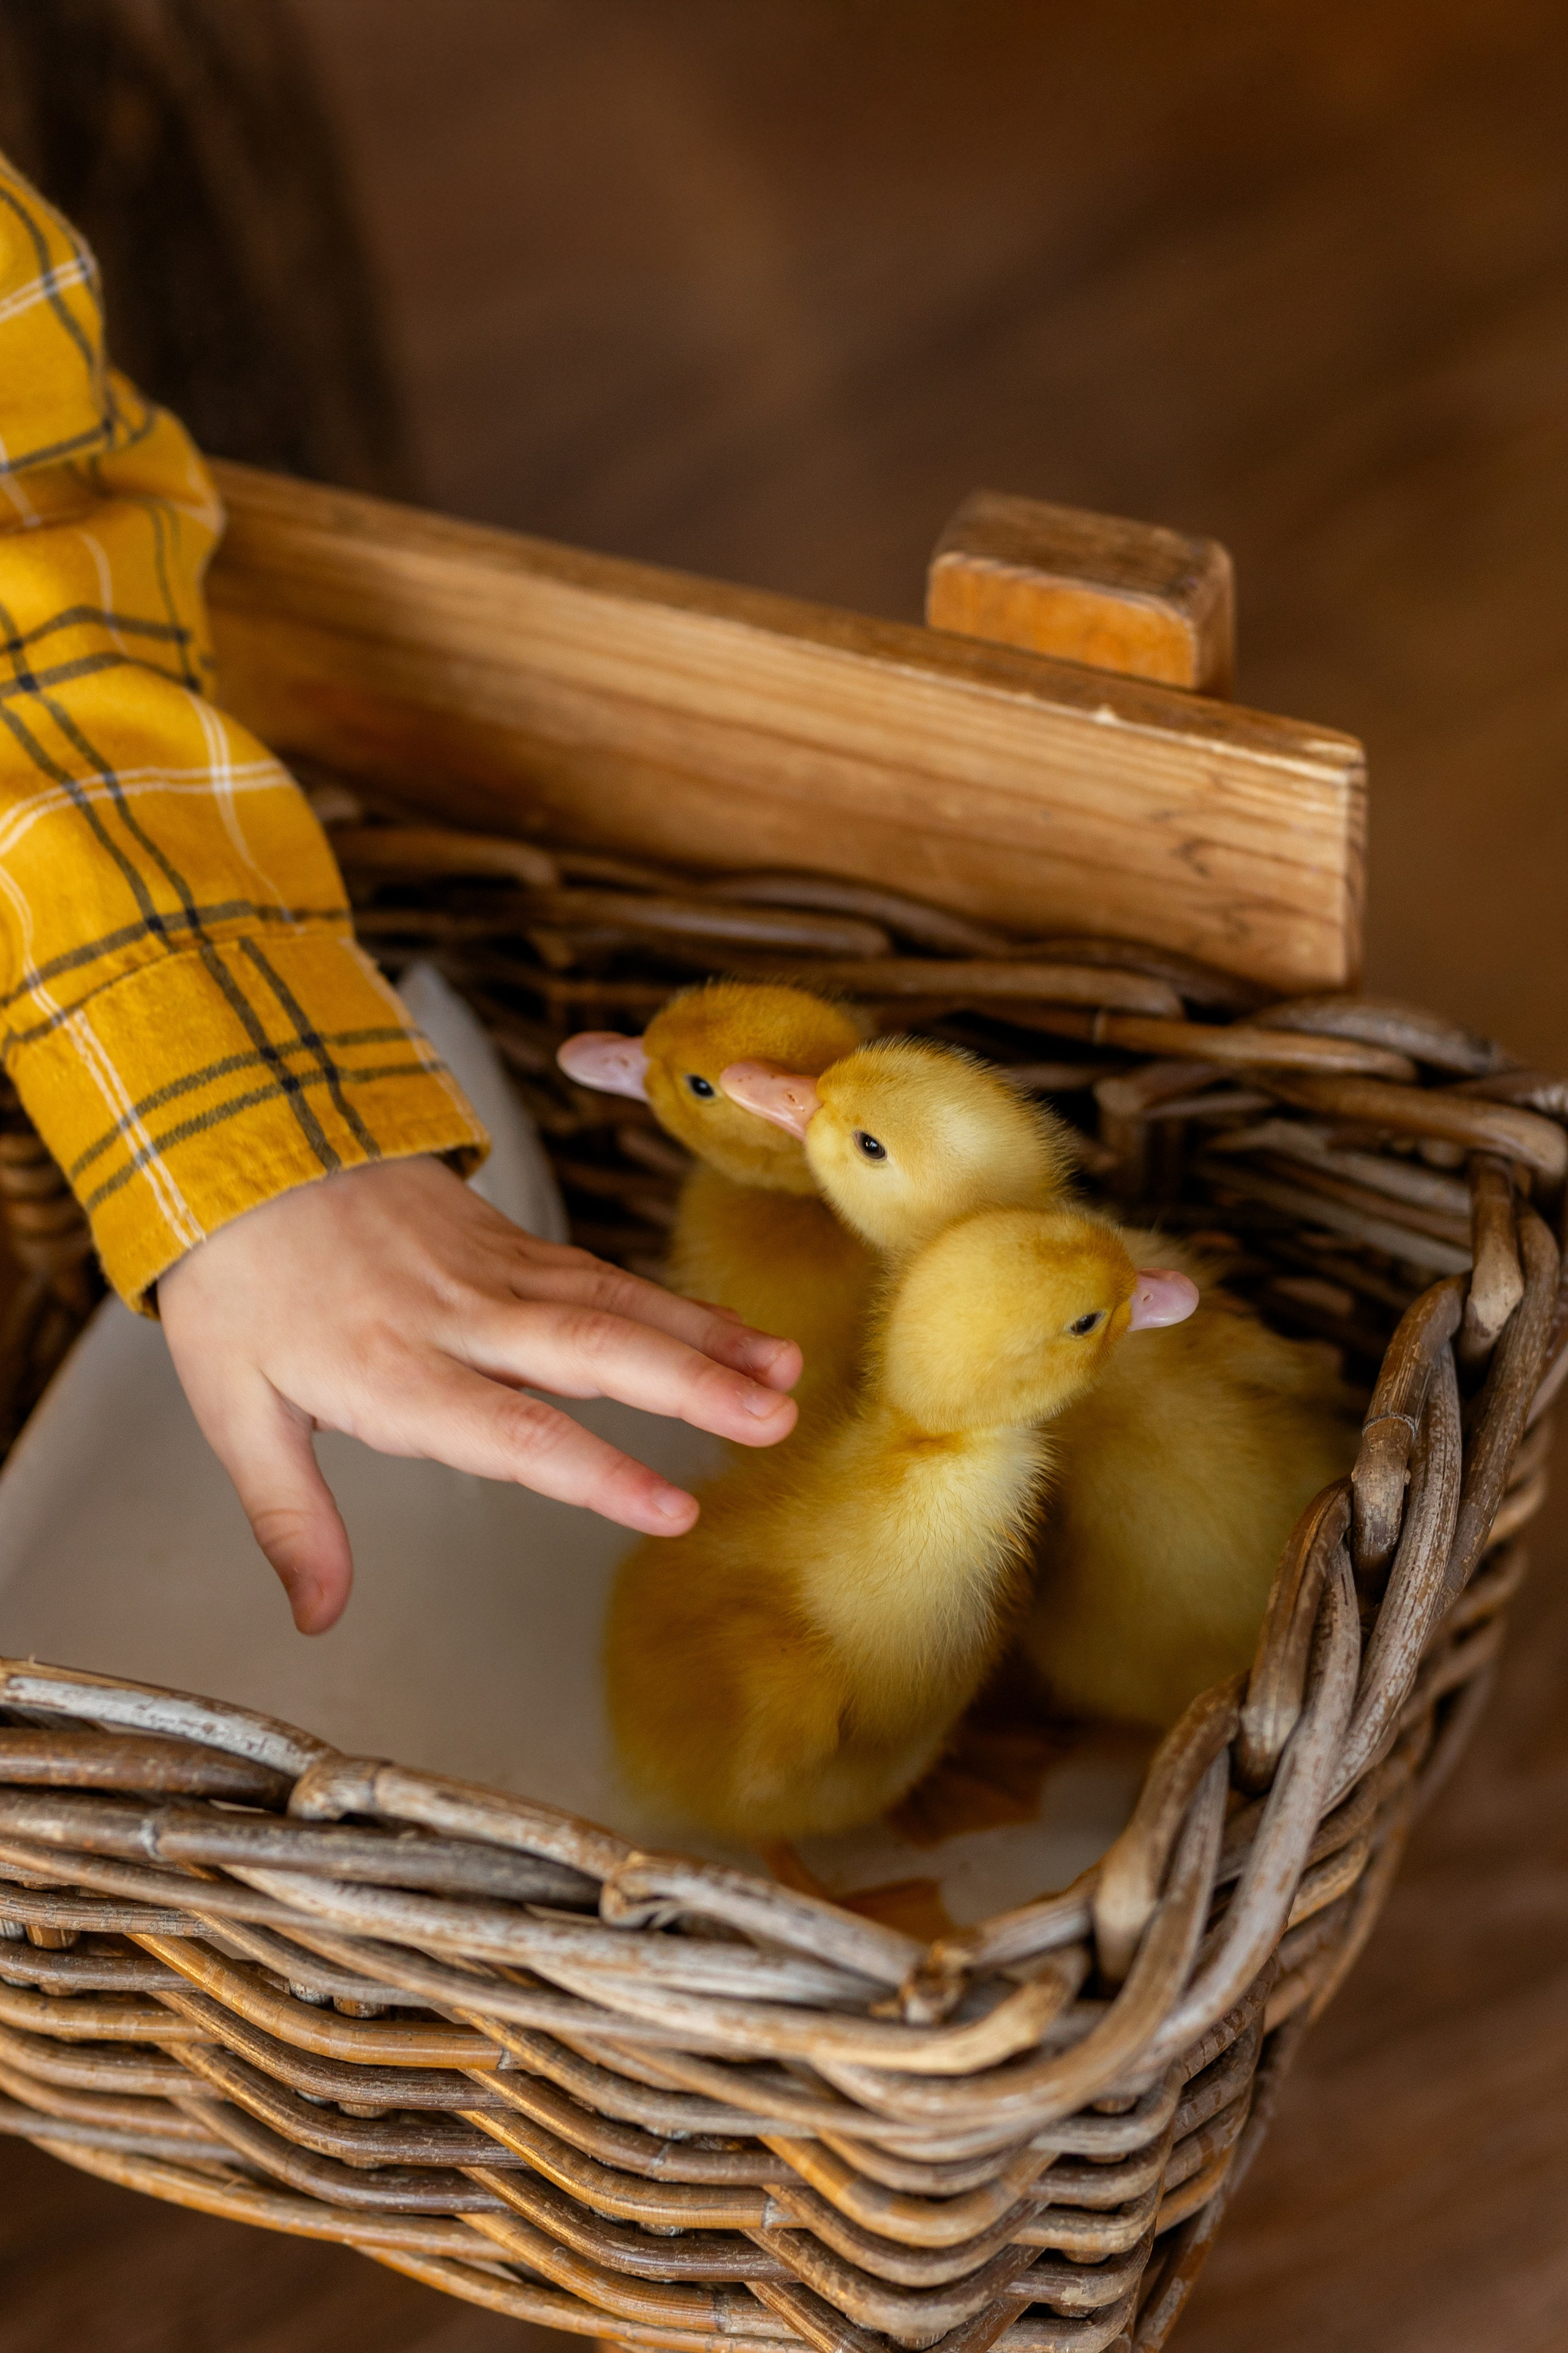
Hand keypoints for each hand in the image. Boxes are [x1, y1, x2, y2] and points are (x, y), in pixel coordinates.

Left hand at [159, 1156, 799, 1633]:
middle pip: (591, 1349)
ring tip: (785, 1375)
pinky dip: (677, 1302)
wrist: (242, 1141)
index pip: (512, 1431)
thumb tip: (317, 1616)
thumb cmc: (240, 1283)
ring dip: (707, 1338)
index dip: (598, 1473)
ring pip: (616, 1302)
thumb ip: (288, 1518)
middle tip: (773, 1422)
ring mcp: (493, 1271)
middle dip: (692, 1387)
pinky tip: (733, 1330)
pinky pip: (606, 1274)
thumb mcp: (233, 1408)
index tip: (673, 1509)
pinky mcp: (512, 1241)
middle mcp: (460, 1317)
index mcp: (392, 1370)